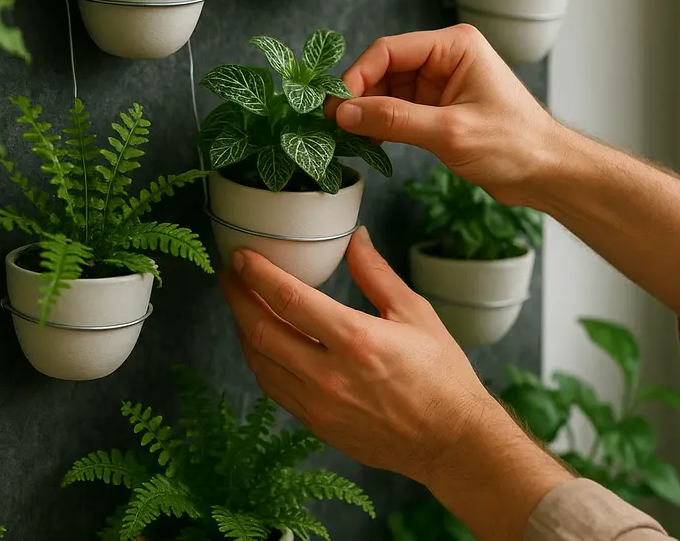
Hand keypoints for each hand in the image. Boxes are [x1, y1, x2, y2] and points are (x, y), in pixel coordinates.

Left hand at [220, 226, 500, 485]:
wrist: (450, 442)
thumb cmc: (441, 375)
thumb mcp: (415, 313)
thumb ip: (377, 274)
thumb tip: (356, 237)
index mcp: (357, 340)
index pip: (290, 300)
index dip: (258, 274)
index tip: (241, 255)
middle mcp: (330, 376)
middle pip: (262, 331)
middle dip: (237, 297)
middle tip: (230, 274)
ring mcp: (319, 406)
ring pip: (260, 362)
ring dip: (244, 328)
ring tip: (242, 302)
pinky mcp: (316, 425)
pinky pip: (274, 387)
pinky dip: (261, 359)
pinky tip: (263, 341)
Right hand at [327, 24, 557, 204]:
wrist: (546, 173)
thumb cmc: (514, 145)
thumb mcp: (450, 131)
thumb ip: (394, 120)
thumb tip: (344, 113)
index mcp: (454, 47)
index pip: (390, 50)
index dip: (358, 76)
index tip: (335, 106)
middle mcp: (445, 59)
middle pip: (385, 69)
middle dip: (359, 96)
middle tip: (334, 125)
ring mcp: (441, 84)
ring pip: (388, 91)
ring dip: (367, 113)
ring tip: (347, 136)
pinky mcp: (439, 109)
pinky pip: (399, 110)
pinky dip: (381, 125)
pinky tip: (368, 141)